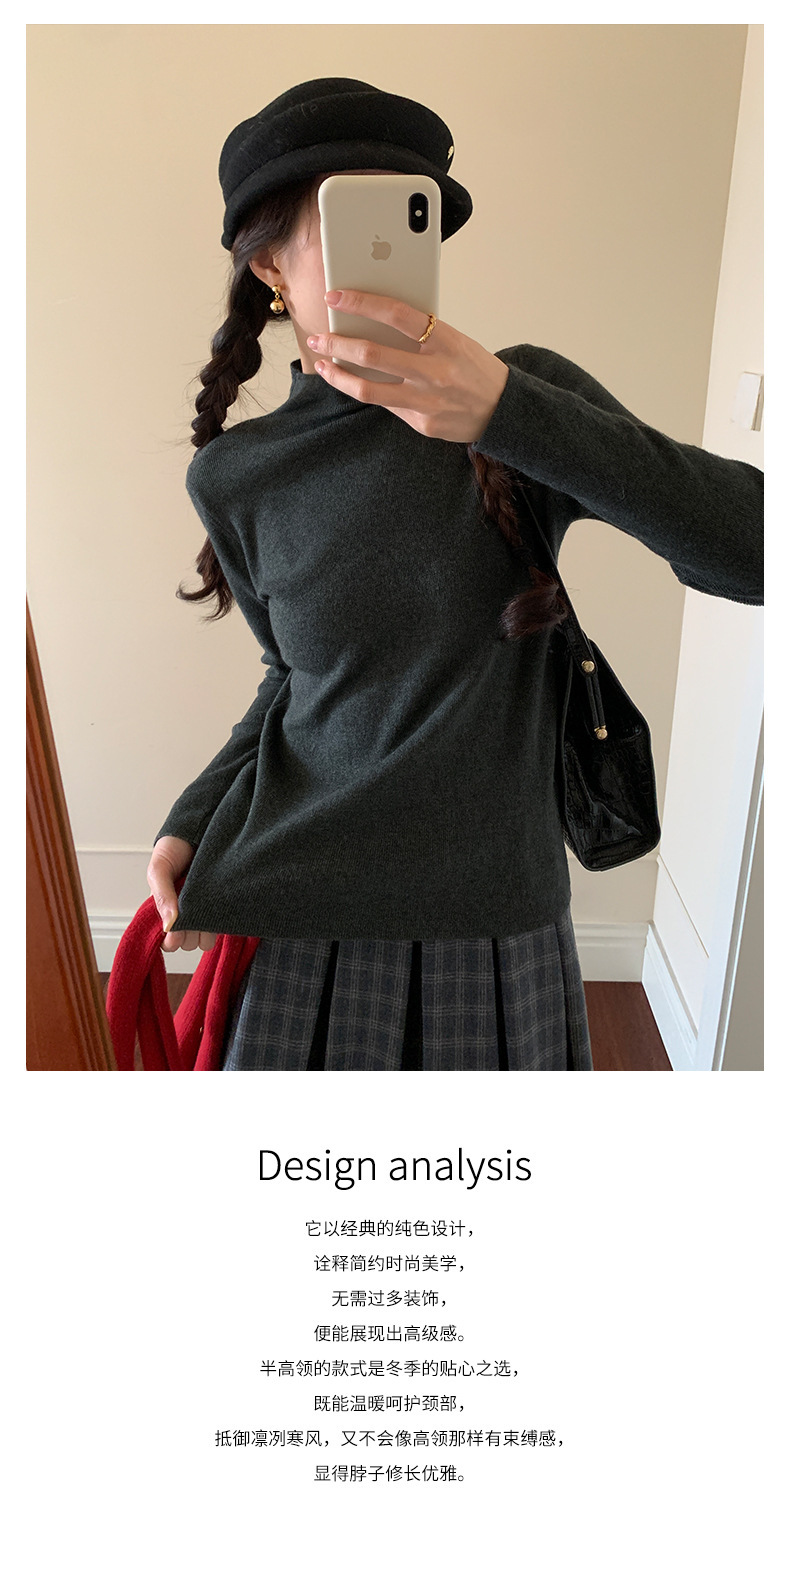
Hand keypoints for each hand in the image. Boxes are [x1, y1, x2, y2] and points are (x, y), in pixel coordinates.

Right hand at [147, 836, 216, 954]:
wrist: (198, 828)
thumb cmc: (173, 850)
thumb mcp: (158, 869)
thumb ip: (161, 895)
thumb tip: (169, 925)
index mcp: (166, 910)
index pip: (169, 941)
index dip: (173, 939)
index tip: (178, 927)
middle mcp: (186, 915)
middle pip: (189, 944)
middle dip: (191, 934)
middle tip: (194, 912)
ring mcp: (206, 911)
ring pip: (206, 940)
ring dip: (207, 929)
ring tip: (207, 906)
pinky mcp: (224, 905)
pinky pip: (224, 925)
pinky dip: (221, 921)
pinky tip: (219, 905)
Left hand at [306, 289, 509, 442]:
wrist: (504, 410)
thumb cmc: (475, 369)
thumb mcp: (455, 340)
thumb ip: (420, 334)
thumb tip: (374, 325)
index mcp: (445, 340)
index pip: (395, 313)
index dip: (360, 303)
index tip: (335, 297)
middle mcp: (435, 371)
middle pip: (372, 354)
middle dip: (337, 344)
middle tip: (318, 338)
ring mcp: (427, 401)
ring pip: (369, 388)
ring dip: (339, 375)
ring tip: (324, 365)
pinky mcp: (423, 423)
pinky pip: (387, 406)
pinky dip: (369, 391)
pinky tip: (356, 383)